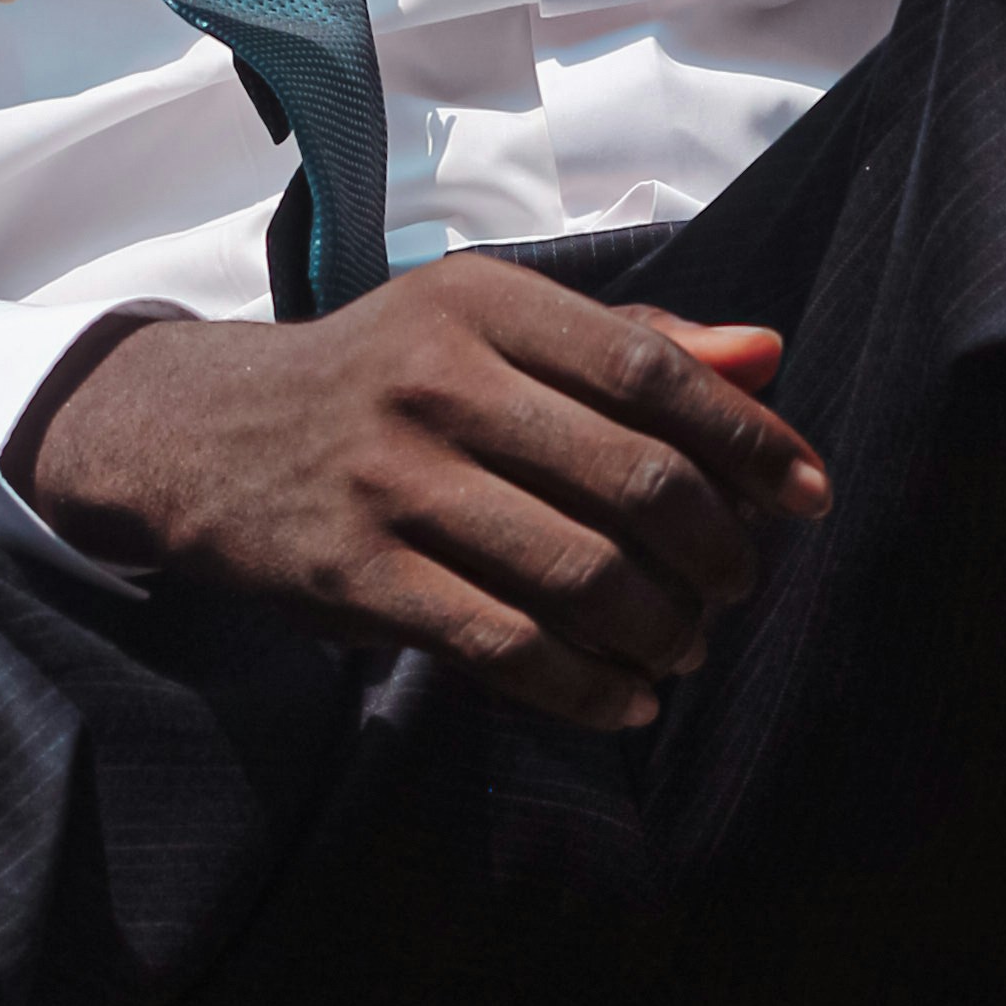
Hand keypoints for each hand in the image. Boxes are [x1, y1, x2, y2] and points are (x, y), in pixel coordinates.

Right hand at [16, 264, 830, 729]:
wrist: (198, 434)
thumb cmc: (376, 379)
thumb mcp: (482, 329)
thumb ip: (627, 342)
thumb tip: (768, 358)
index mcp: (483, 303)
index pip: (652, 369)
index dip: (748, 440)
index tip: (808, 495)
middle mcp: (439, 381)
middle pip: (633, 477)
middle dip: (716, 550)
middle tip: (737, 586)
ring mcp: (393, 480)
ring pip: (580, 573)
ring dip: (661, 628)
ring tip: (685, 646)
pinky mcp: (357, 574)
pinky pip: (505, 646)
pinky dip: (587, 688)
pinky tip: (625, 702)